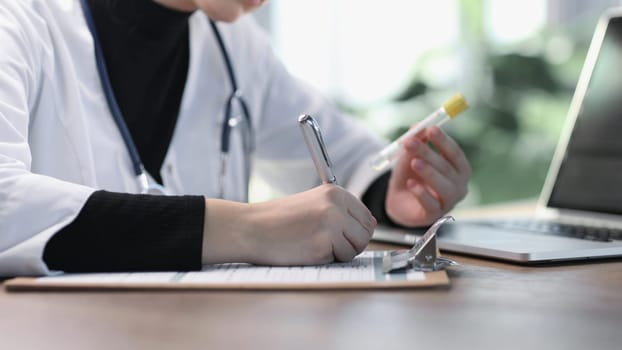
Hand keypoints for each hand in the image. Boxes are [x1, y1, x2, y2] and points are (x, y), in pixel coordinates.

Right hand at [202, 184, 376, 264]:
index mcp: (335, 192)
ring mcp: (331, 224)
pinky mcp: (323, 244)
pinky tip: (306, 250)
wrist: (250, 228)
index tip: (337, 234)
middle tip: (324, 242)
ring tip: (313, 244)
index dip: (354, 231)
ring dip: (339, 253)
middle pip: (365, 233)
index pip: (366, 217)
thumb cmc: (277, 220)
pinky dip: (326, 260)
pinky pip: (340, 260)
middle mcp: (336, 205)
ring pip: (356, 248)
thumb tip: (370, 226)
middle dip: (350, 243)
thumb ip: (340, 212)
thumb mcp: (312, 204)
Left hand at [385, 126, 470, 226]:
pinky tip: (411, 184)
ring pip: (444, 187)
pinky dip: (421, 193)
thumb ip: (416, 142)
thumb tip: (417, 125)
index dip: (443, 141)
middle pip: (447, 168)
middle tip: (411, 142)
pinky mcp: (434, 216)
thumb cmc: (411, 176)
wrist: (398, 202)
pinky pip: (431, 204)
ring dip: (429, 172)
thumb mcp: (411, 156)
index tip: (430, 129)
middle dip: (429, 153)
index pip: (454, 153)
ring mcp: (448, 202)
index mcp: (458, 169)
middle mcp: (459, 186)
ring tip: (414, 163)